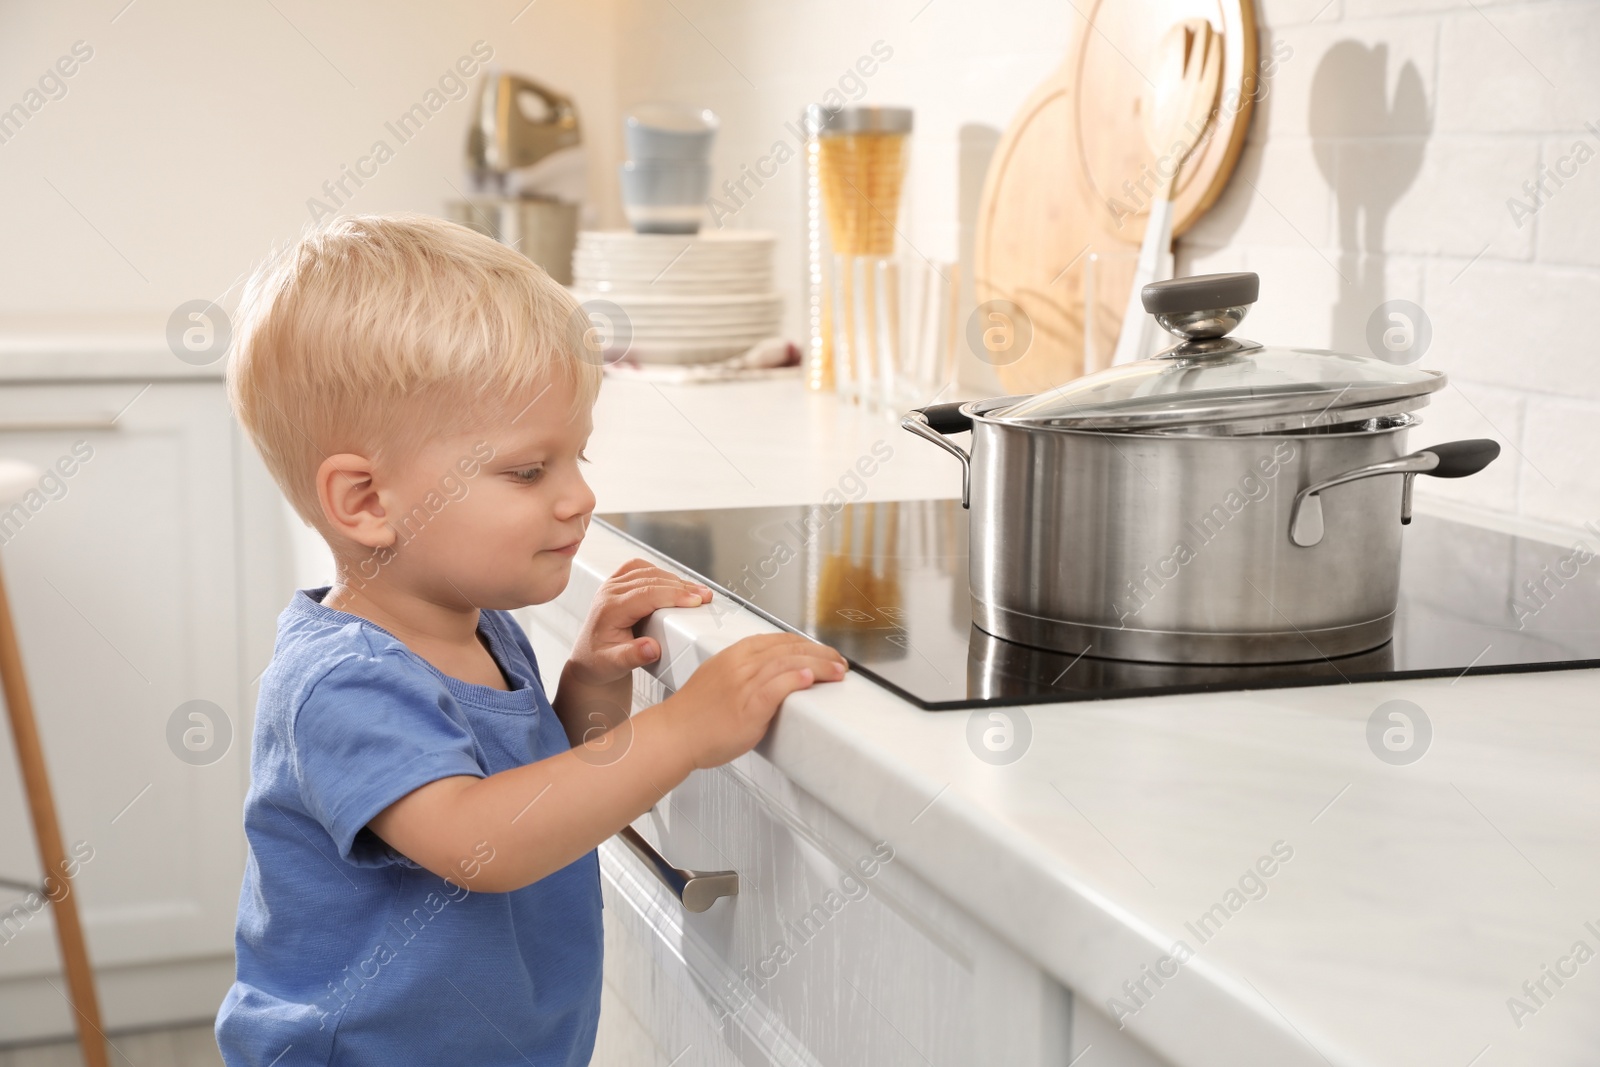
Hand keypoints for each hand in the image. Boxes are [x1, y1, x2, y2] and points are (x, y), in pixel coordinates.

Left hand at [566, 558, 714, 686]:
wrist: (588, 659)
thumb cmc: (599, 662)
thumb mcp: (613, 665)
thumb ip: (631, 657)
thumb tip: (651, 648)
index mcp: (609, 608)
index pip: (646, 594)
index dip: (673, 595)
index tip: (695, 601)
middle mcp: (610, 592)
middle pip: (651, 579)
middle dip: (682, 587)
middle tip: (705, 596)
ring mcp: (613, 585)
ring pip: (649, 571)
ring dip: (675, 579)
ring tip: (697, 591)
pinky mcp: (618, 583)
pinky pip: (641, 568)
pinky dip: (660, 573)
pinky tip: (674, 583)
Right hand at [661, 632, 848, 768]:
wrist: (673, 735)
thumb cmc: (693, 715)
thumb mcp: (717, 678)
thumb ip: (743, 672)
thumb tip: (770, 674)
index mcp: (733, 654)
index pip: (779, 639)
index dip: (806, 644)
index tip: (822, 651)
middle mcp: (740, 664)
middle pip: (789, 648)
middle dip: (820, 653)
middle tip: (839, 662)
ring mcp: (743, 684)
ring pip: (789, 664)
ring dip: (819, 666)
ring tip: (837, 671)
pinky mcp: (747, 706)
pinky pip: (776, 687)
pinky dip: (795, 680)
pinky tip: (809, 679)